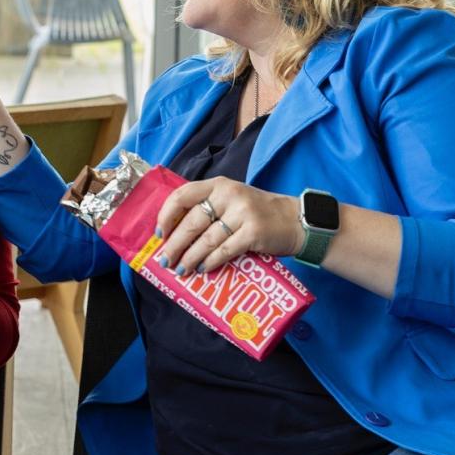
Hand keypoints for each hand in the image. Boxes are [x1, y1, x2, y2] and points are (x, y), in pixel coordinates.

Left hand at [154, 176, 304, 275]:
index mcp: (218, 184)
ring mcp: (242, 213)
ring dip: (190, 257)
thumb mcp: (231, 199)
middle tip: (166, 260)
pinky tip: (203, 269)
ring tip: (181, 269)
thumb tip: (174, 231)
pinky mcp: (253, 233)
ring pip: (206, 239)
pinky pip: (224, 250)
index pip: (182, 195)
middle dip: (175, 244)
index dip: (166, 215)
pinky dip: (211, 262)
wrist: (294, 220)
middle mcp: (228, 195)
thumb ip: (207, 206)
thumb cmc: (257, 212)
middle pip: (192, 222)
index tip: (160, 233)